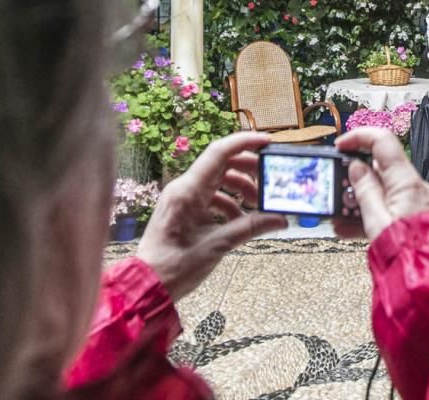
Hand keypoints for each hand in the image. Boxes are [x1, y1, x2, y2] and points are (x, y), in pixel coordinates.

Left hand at [137, 132, 287, 301]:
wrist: (147, 287)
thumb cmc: (174, 267)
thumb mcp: (217, 246)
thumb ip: (250, 228)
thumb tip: (281, 219)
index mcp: (188, 191)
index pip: (219, 152)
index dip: (245, 142)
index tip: (268, 143)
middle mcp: (184, 188)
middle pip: (222, 164)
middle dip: (249, 170)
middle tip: (270, 181)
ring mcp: (182, 198)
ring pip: (219, 180)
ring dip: (241, 189)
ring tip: (258, 206)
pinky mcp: (184, 209)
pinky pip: (211, 196)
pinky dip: (230, 203)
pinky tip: (240, 220)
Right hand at [332, 126, 428, 240]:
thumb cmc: (407, 251)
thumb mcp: (375, 220)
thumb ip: (364, 190)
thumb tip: (356, 167)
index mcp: (405, 181)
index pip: (383, 141)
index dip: (359, 137)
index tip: (341, 144)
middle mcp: (414, 186)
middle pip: (380, 166)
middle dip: (355, 175)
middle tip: (337, 187)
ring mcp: (415, 199)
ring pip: (382, 187)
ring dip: (360, 196)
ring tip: (342, 214)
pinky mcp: (414, 213)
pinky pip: (388, 203)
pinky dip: (371, 209)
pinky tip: (352, 225)